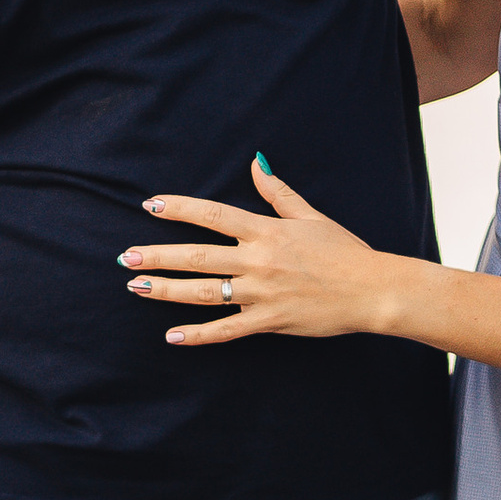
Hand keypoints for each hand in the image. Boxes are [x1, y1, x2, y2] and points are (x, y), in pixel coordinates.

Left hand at [122, 159, 402, 345]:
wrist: (373, 290)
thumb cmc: (344, 251)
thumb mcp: (311, 216)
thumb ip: (277, 193)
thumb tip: (256, 162)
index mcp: (267, 231)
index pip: (213, 215)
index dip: (179, 208)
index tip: (151, 205)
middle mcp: (259, 260)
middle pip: (198, 256)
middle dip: (159, 256)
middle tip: (126, 256)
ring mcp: (262, 293)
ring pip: (204, 293)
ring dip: (166, 290)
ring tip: (137, 286)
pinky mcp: (270, 321)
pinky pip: (227, 330)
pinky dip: (198, 335)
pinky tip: (172, 336)